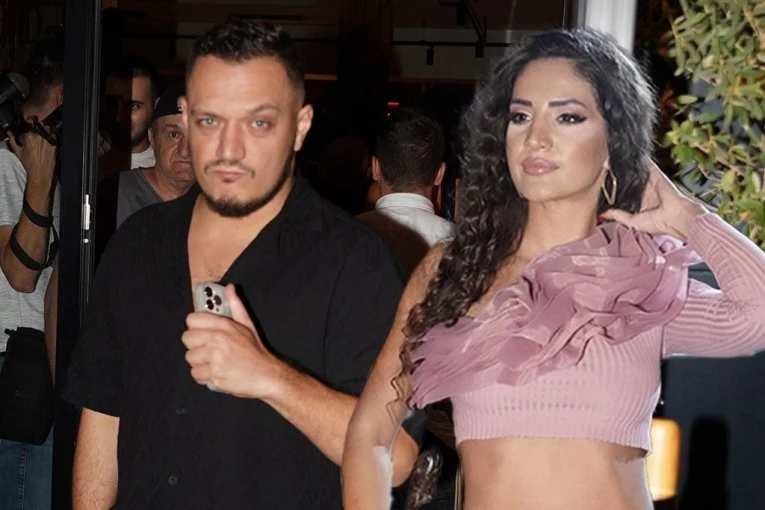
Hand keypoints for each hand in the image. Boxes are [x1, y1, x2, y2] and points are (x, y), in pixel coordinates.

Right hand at [7, 124, 56, 187]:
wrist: (40, 173)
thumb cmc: (29, 164)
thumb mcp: (18, 151)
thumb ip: (13, 140)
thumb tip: (10, 133)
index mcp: (30, 137)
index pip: (30, 123)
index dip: (30, 121)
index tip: (29, 121)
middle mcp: (40, 137)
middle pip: (40, 125)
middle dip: (38, 126)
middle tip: (35, 130)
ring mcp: (48, 141)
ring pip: (48, 129)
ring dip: (45, 130)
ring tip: (42, 135)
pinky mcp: (55, 145)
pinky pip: (54, 136)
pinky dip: (51, 136)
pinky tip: (47, 140)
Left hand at [182, 284, 285, 398]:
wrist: (266, 374)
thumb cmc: (255, 351)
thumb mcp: (248, 324)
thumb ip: (235, 305)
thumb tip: (230, 288)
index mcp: (225, 325)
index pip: (192, 319)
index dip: (195, 327)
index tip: (201, 333)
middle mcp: (218, 338)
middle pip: (187, 338)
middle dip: (195, 345)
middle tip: (208, 350)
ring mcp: (215, 356)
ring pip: (190, 357)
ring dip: (199, 362)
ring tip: (213, 363)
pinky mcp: (214, 373)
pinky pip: (195, 373)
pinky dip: (203, 376)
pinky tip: (214, 373)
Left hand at [601, 162, 707, 240]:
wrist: (676, 216)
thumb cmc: (658, 222)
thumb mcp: (633, 222)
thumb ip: (618, 216)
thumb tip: (603, 214)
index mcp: (637, 202)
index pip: (621, 193)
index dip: (611, 189)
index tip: (598, 185)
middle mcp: (642, 191)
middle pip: (625, 181)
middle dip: (614, 176)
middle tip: (600, 170)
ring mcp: (648, 182)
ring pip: (632, 172)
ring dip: (623, 167)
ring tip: (608, 161)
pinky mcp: (655, 174)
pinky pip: (644, 164)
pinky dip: (635, 160)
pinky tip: (623, 156)